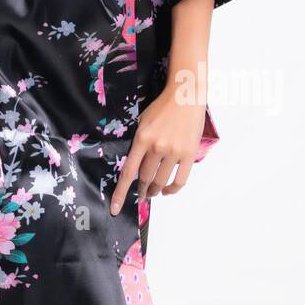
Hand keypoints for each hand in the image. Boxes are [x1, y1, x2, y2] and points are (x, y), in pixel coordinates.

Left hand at [109, 80, 206, 214]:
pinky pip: (180, 180)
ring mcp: (174, 151)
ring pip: (161, 181)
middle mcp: (157, 147)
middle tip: (141, 195)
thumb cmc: (161, 108)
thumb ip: (138, 143)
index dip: (121, 193)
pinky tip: (168, 190)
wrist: (185, 96)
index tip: (115, 208)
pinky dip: (172, 189)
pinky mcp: (189, 154)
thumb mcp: (142, 122)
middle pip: (145, 179)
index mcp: (142, 139)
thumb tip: (133, 165)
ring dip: (155, 191)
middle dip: (141, 191)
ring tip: (153, 193)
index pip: (128, 172)